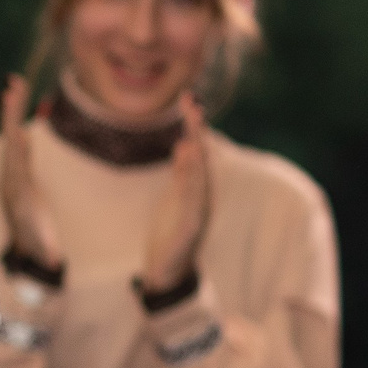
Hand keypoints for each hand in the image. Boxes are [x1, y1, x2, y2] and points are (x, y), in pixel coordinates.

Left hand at [0, 75, 62, 268]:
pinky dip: (14, 112)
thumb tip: (54, 263)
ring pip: (9, 134)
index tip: (18, 135)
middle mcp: (10, 178)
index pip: (16, 170)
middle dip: (10, 119)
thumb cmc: (38, 243)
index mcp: (18, 194)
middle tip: (11, 91)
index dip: (17, 153)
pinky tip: (15, 90)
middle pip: (9, 144)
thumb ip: (47, 253)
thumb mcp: (42, 249)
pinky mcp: (15, 160)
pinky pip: (14, 132)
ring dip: (11, 109)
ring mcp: (11, 168)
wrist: (23, 240)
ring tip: (12, 84)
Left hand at [141, 99, 211, 295]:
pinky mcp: (191, 229)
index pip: (195, 149)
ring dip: (197, 158)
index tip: (188, 98)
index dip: (193, 124)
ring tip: (193, 135)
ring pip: (199, 179)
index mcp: (195, 185)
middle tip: (193, 105)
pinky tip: (189, 178)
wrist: (167, 270)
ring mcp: (198, 211)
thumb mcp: (174, 196)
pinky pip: (193, 205)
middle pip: (201, 158)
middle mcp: (201, 194)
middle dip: (197, 132)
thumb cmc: (170, 232)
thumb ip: (182, 172)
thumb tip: (185, 144)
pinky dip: (193, 188)